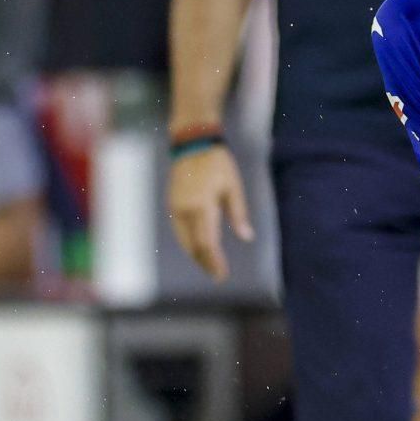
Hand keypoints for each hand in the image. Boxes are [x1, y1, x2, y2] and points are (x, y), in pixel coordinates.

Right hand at [167, 144, 252, 281]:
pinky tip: (199, 249)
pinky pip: (179, 232)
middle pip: (193, 246)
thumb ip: (238, 214)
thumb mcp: (233, 187)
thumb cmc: (218, 164)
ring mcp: (175, 208)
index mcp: (202, 205)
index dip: (214, 261)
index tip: (222, 275)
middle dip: (205, 263)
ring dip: (196, 255)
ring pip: (184, 241)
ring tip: (210, 267)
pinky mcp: (172, 205)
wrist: (193, 144)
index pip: (207, 242)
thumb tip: (247, 237)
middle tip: (218, 276)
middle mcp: (185, 210)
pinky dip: (189, 244)